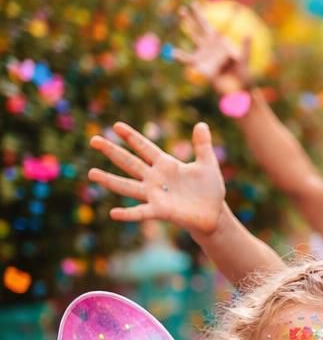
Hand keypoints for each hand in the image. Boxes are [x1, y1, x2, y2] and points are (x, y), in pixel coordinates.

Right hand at [88, 121, 225, 236]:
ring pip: (127, 186)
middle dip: (112, 151)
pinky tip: (113, 213)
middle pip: (130, 162)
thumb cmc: (209, 190)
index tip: (116, 126)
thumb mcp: (208, 165)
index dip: (132, 137)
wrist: (214, 214)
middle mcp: (155, 178)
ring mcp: (155, 195)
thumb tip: (202, 124)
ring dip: (110, 180)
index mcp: (166, 165)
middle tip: (93, 140)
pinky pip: (141, 212)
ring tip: (91, 173)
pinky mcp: (160, 212)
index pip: (145, 147)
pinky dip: (128, 214)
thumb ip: (202, 146)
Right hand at [175, 4, 249, 95]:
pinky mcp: (199, 65)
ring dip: (187, 32)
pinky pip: (188, 59)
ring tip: (178, 31)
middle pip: (197, 28)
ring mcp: (202, 54)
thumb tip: (248, 33)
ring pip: (192, 39)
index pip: (207, 24)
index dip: (200, 14)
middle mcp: (208, 45)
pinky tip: (174, 52)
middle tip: (182, 9)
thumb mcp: (244, 59)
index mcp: (217, 41)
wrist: (237, 88)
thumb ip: (245, 47)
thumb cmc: (242, 73)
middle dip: (189, 18)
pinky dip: (180, 56)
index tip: (194, 3)